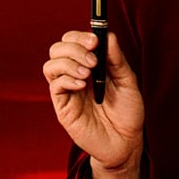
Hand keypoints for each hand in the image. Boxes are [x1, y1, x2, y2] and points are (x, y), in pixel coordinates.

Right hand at [44, 30, 144, 178]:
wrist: (126, 143)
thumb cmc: (128, 113)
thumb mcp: (128, 83)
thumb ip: (117, 60)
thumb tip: (108, 35)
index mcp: (90, 65)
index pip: (74, 41)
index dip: (80, 36)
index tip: (95, 40)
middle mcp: (75, 75)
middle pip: (58, 48)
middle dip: (73, 47)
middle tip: (93, 59)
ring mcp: (68, 90)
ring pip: (51, 64)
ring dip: (69, 63)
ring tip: (88, 74)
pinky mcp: (63, 106)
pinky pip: (55, 85)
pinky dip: (66, 79)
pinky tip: (82, 85)